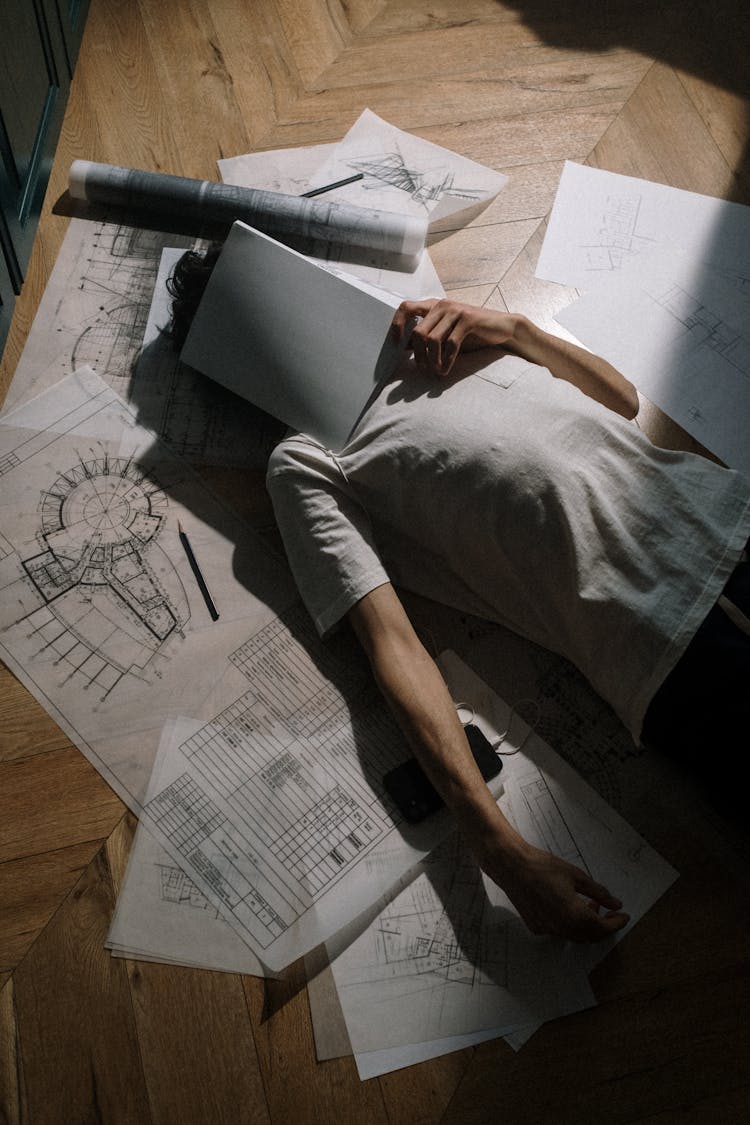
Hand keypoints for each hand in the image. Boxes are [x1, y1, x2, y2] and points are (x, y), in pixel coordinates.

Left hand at [391, 298, 521, 376]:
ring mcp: (455, 311)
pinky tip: (446, 370)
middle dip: (418, 355)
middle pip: (418, 332)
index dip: (397, 325)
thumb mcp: (446, 333)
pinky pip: (450, 344)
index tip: (396, 343)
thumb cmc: (472, 333)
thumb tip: (406, 349)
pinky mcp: (468, 320)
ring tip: (436, 372)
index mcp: (434, 306)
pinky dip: (447, 360)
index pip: (406, 307)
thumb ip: (429, 336)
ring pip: (432, 340)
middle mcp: (442, 305)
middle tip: (423, 369)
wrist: (502, 328)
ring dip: (432, 360)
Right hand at [481, 840, 629, 942]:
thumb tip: (616, 904)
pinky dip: (569, 924)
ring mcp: (548, 930)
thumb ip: (599, 893)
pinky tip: (568, 907)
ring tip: (589, 906)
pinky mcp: (536, 927)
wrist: (513, 867)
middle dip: (603, 926)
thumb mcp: (576, 876)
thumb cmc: (544, 867)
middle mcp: (562, 928)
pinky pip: (559, 931)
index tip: (623, 916)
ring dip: (586, 926)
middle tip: (609, 912)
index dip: (616, 924)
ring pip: (574, 936)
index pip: (603, 928)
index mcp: (575, 915)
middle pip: (590, 936)